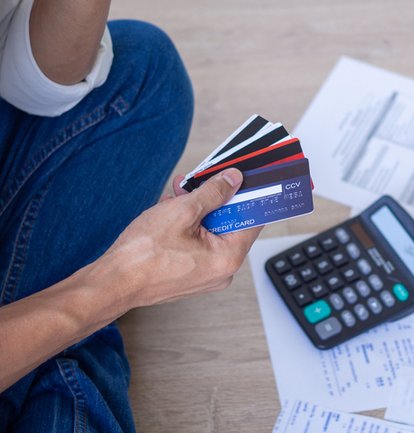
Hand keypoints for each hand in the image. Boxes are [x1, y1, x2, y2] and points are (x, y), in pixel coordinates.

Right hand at [104, 169, 262, 308]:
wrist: (112, 283)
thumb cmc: (143, 255)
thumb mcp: (183, 211)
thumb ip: (214, 192)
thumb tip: (232, 180)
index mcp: (228, 257)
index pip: (252, 219)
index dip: (246, 194)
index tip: (240, 178)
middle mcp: (222, 271)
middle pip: (230, 223)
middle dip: (213, 199)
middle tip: (197, 183)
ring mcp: (207, 275)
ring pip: (212, 231)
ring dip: (197, 210)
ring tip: (177, 196)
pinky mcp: (192, 274)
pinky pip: (200, 243)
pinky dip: (189, 226)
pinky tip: (171, 213)